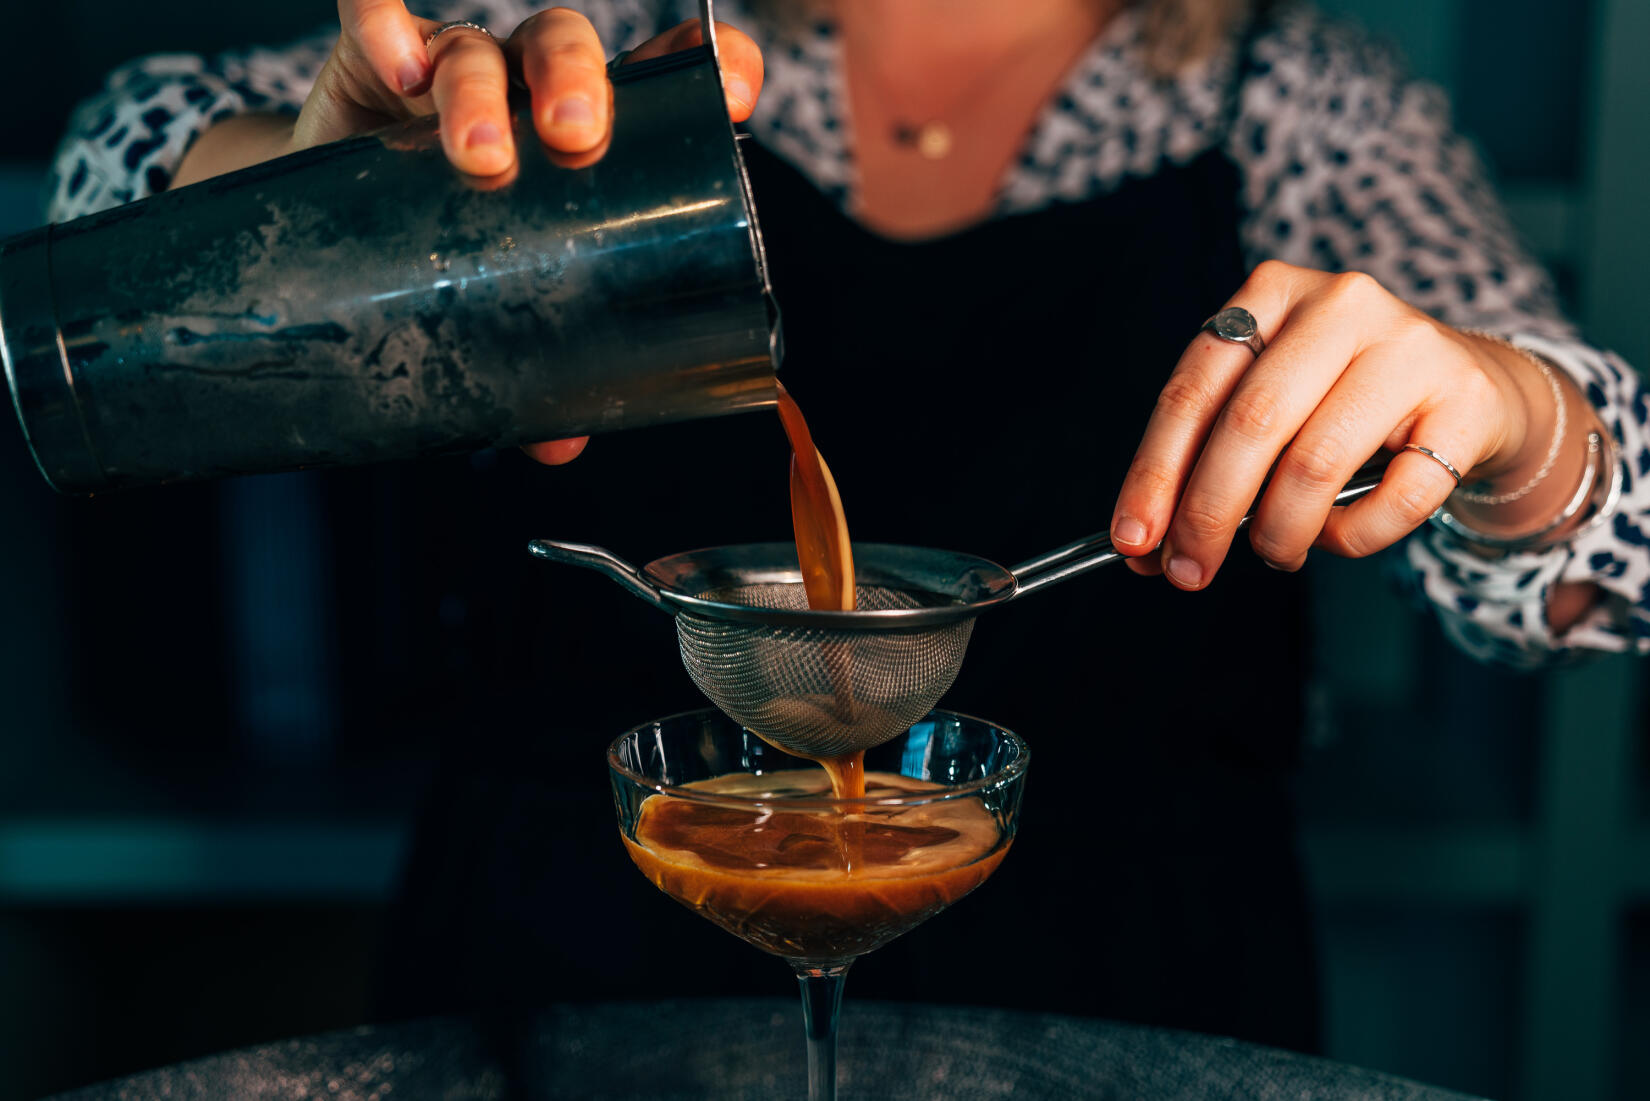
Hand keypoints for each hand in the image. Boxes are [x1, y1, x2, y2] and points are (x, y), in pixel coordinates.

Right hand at [303, 3, 767, 464]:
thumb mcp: (507, 312)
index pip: (668, 74)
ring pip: (482, 47)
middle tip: (577, 140)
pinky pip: (373, 20)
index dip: (709, 67)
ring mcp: (456, 74)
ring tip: (481, 156)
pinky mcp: (374, 68)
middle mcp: (530, 92)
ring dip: (484, 92)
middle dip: (579, 83)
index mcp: (594, 137)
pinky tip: (397, 76)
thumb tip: (561, 445)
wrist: (338, 241)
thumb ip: (543, 374)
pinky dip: (384, 30)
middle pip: (569, 49)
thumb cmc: (453, 265)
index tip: (727, 99)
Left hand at [1109, 261, 1592, 588]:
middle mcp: (1342, 304)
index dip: (1154, 473)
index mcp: (1272, 294)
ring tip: (1275, 553)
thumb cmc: (1344, 407)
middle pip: (1250, 423)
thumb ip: (1206, 462)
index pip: (1192, 391)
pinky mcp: (1468, 402)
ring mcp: (1412, 346)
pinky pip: (1396, 497)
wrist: (1476, 394)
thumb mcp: (1272, 406)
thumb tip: (1144, 548)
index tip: (1132, 540)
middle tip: (1189, 572)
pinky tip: (1337, 536)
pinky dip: (1352, 536)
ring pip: (1316, 462)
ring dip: (1279, 531)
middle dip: (1207, 513)